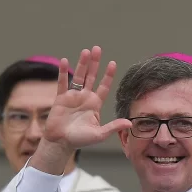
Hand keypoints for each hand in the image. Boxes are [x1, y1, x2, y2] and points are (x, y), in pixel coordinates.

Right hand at [31, 46, 132, 174]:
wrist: (61, 143)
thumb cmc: (80, 140)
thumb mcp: (99, 134)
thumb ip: (113, 127)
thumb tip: (130, 123)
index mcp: (95, 104)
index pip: (103, 87)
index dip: (108, 75)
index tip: (112, 63)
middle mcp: (85, 98)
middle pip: (91, 77)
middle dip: (95, 63)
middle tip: (97, 49)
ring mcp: (72, 96)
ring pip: (78, 76)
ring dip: (82, 64)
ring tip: (86, 51)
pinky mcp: (61, 98)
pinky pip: (62, 83)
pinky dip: (63, 72)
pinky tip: (64, 61)